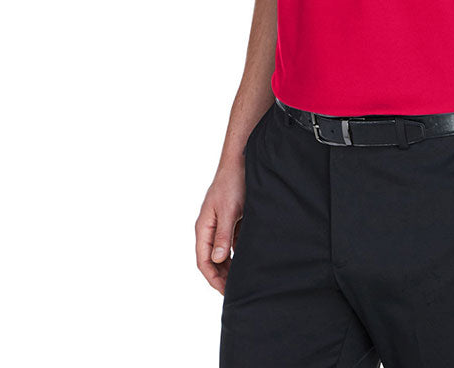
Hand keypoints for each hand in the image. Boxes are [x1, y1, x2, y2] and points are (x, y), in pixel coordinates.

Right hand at [195, 163, 245, 293]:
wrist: (241, 161)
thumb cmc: (232, 183)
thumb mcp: (229, 210)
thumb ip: (223, 235)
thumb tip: (218, 259)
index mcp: (204, 227)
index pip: (203, 261)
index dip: (213, 278)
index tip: (226, 292)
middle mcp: (210, 227)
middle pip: (212, 259)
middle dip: (222, 276)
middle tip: (237, 290)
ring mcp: (221, 223)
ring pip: (222, 252)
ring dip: (230, 265)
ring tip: (243, 278)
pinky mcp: (232, 219)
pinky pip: (232, 241)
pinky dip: (239, 252)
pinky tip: (250, 258)